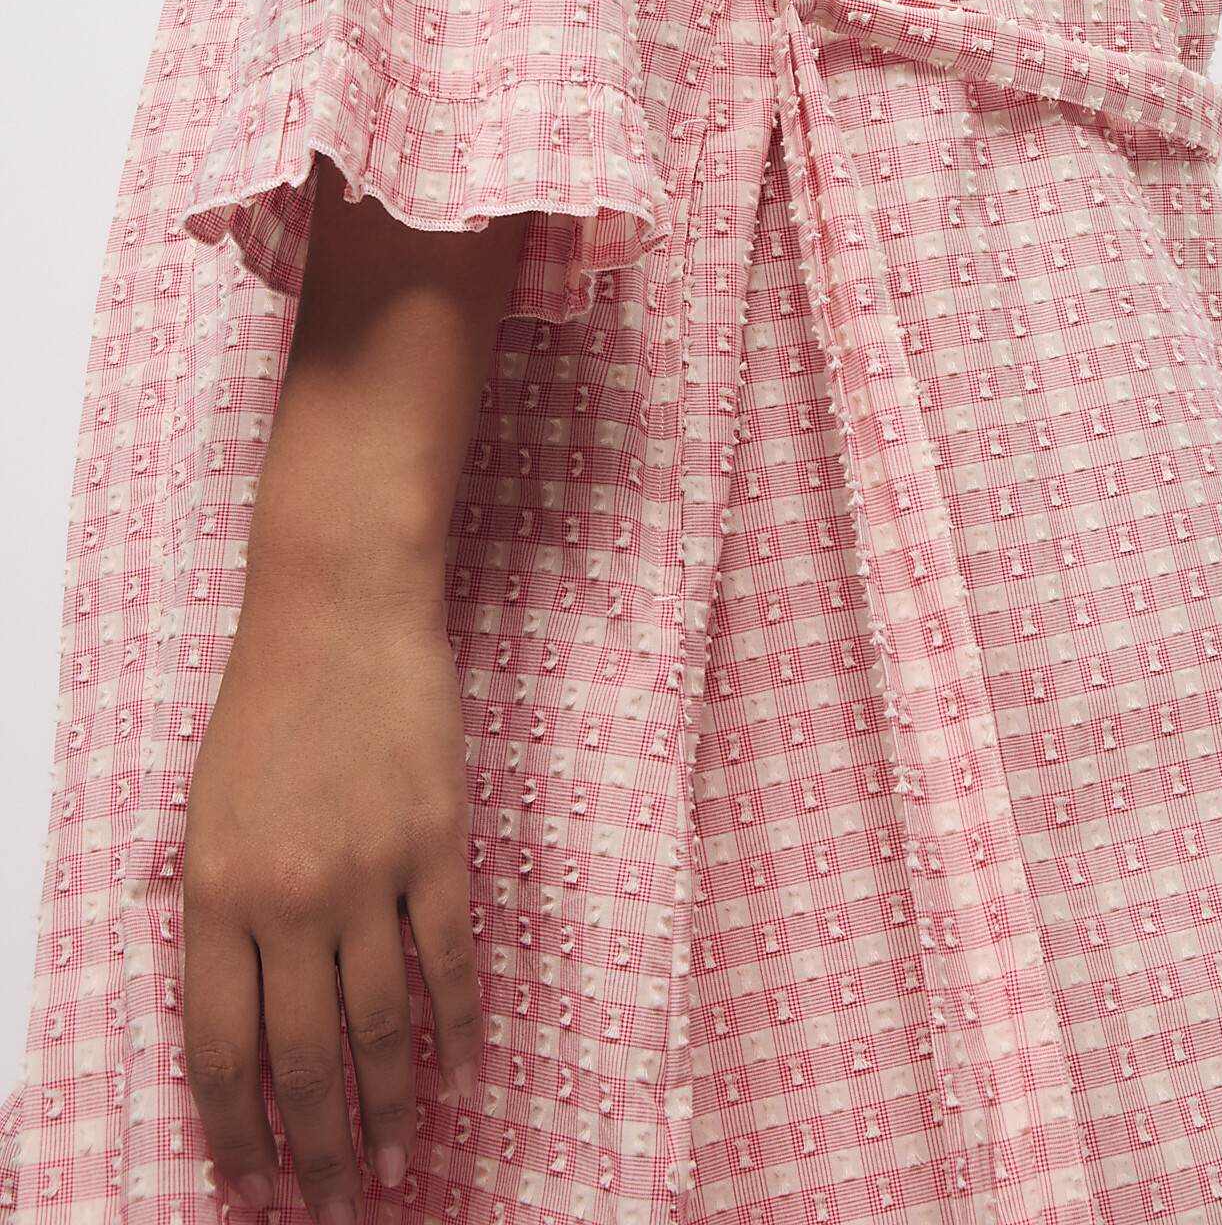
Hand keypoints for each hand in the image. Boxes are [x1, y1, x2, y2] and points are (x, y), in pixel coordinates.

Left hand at [181, 564, 482, 1218]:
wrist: (340, 607)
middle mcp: (289, 899)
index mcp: (215, 896)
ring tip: (397, 1166)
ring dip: (389, 1110)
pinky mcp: (439, 844)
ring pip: (382, 1026)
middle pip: (304, 1059)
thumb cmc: (267, 703)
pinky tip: (465, 1074)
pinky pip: (452, 960)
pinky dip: (462, 1027)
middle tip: (338, 1206)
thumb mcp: (205, 813)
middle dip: (319, 1149)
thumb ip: (215, 915)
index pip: (219, 1051)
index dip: (236, 1134)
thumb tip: (238, 1019)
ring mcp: (369, 873)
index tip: (254, 1189)